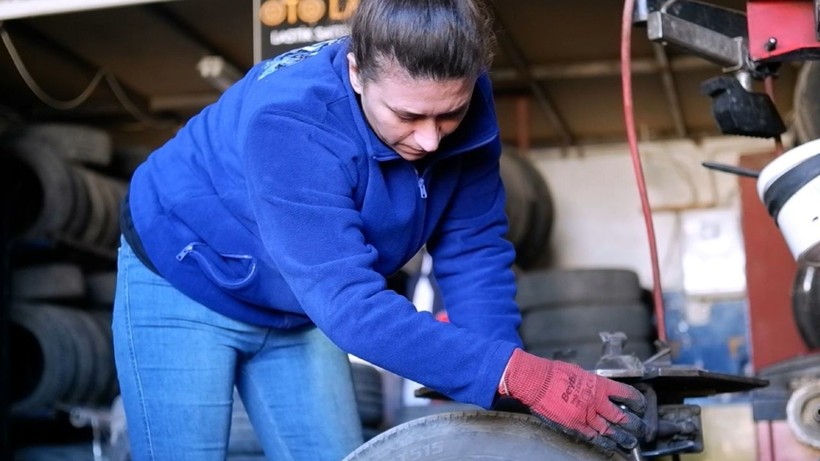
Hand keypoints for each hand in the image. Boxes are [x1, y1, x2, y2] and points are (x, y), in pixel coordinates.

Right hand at [498, 348, 646, 453]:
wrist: (536, 382)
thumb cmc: (553, 373)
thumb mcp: (579, 372)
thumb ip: (592, 383)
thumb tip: (598, 388)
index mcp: (599, 385)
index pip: (626, 394)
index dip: (637, 401)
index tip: (641, 406)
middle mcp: (596, 402)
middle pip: (622, 416)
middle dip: (635, 425)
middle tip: (642, 430)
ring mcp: (586, 416)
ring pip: (610, 430)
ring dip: (622, 438)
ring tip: (631, 443)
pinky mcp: (575, 426)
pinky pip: (593, 437)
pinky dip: (603, 442)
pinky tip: (610, 446)